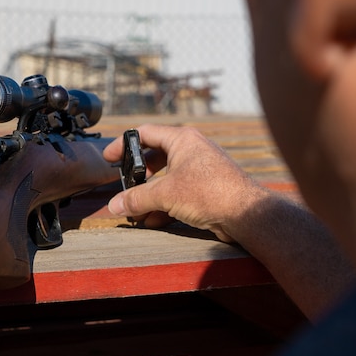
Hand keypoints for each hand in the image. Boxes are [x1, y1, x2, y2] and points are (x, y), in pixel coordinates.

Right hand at [103, 124, 265, 242]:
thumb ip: (136, 199)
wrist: (246, 213)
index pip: (145, 134)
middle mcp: (192, 150)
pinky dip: (165, 205)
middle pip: (155, 158)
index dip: (123, 144)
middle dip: (138, 177)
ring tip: (136, 211)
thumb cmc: (210, 193)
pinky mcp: (207, 188)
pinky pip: (179, 193)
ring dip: (150, 195)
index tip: (109, 158)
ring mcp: (200, 169)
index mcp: (182, 140)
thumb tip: (114, 205)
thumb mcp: (165, 195)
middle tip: (125, 187)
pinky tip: (153, 221)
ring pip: (167, 179)